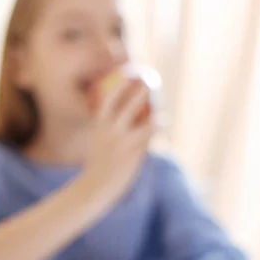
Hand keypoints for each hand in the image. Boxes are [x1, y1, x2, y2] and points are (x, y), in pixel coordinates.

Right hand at [82, 79, 153, 203]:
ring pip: (145, 119)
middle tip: (149, 82)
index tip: (127, 74)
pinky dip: (157, 126)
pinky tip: (163, 121)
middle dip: (141, 90)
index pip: (108, 99)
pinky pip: (149, 135)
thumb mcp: (98, 143)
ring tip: (159, 101)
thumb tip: (124, 121)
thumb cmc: (97, 165)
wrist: (96, 185)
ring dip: (154, 108)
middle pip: (129, 104)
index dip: (119, 85)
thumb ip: (108, 131)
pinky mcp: (134, 152)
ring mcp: (123, 141)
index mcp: (99, 126)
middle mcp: (111, 130)